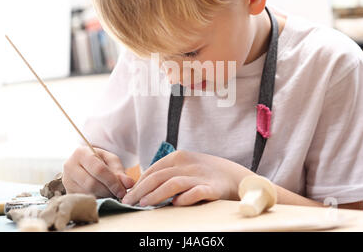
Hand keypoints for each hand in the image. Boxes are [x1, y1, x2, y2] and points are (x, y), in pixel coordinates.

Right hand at [62, 146, 135, 198]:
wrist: (83, 164)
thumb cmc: (99, 161)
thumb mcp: (111, 161)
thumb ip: (120, 171)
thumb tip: (129, 183)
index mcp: (81, 153)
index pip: (98, 170)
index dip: (112, 181)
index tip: (122, 190)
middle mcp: (69, 166)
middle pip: (91, 184)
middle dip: (108, 191)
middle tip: (118, 194)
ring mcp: (66, 180)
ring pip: (87, 194)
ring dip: (103, 197)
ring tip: (111, 193)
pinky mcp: (68, 192)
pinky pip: (84, 200)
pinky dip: (96, 200)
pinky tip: (103, 196)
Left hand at [121, 150, 253, 205]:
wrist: (234, 175)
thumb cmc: (203, 173)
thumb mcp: (184, 167)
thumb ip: (166, 173)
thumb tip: (140, 187)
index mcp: (179, 157)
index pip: (153, 170)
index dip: (138, 183)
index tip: (128, 195)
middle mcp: (188, 164)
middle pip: (159, 176)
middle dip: (141, 190)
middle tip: (129, 202)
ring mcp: (200, 176)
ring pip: (173, 183)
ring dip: (156, 194)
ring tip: (144, 204)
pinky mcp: (212, 188)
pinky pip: (196, 192)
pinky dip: (185, 198)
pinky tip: (175, 205)